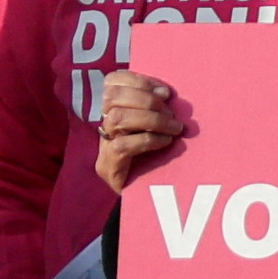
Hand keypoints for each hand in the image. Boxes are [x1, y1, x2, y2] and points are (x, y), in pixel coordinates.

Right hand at [94, 69, 187, 192]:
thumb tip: (174, 93)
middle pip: (112, 96)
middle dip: (147, 100)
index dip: (138, 80)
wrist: (145, 198)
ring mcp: (103, 146)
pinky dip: (149, 139)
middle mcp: (104, 125)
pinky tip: (165, 142)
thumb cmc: (160, 156)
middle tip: (171, 113)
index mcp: (115, 109)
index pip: (112, 81)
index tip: (165, 91)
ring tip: (174, 128)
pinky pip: (123, 145)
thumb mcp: (161, 125)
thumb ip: (161, 107)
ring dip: (152, 119)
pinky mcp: (108, 166)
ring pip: (117, 118)